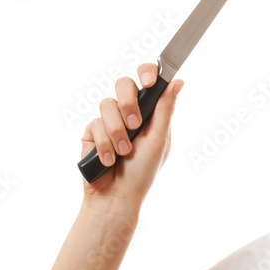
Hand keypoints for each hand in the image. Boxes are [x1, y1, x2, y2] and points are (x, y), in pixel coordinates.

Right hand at [79, 62, 183, 207]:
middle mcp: (128, 113)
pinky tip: (108, 160)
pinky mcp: (91, 132)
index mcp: (150, 113)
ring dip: (117, 132)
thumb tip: (178, 82)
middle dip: (128, 103)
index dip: (147, 73)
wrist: (116, 197)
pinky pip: (95, 124)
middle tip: (135, 125)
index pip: (148, 81)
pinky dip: (104, 144)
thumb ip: (165, 110)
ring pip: (107, 104)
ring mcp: (109, 121)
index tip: (150, 82)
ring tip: (123, 153)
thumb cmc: (142, 173)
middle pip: (123, 84)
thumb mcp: (159, 140)